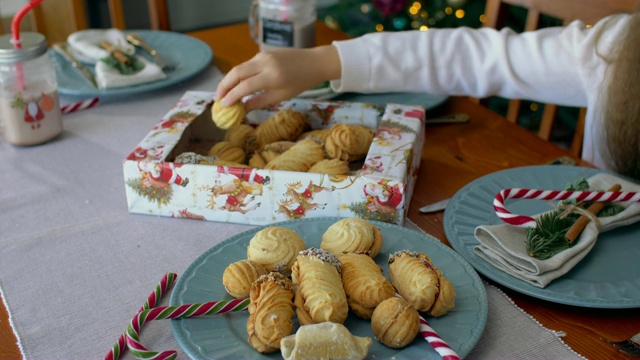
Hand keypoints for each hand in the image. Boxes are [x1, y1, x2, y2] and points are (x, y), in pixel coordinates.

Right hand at [216, 45, 340, 110]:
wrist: (313, 62)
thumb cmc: (300, 82)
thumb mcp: (281, 96)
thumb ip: (260, 102)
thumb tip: (242, 109)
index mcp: (271, 76)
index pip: (245, 86)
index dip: (232, 96)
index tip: (224, 106)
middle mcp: (264, 63)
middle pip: (236, 73)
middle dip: (224, 86)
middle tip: (218, 99)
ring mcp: (263, 55)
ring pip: (239, 67)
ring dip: (229, 80)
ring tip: (224, 93)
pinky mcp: (263, 53)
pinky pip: (247, 65)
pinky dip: (239, 75)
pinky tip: (237, 84)